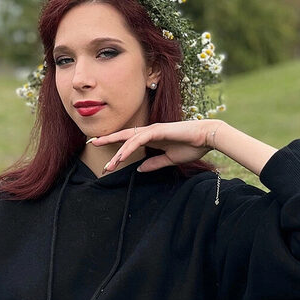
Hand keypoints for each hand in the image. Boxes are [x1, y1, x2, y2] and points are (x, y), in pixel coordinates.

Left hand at [92, 119, 222, 172]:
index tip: (107, 157)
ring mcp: (153, 130)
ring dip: (117, 152)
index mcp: (152, 137)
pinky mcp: (157, 131)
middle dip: (108, 140)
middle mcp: (150, 132)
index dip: (117, 146)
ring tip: (108, 165)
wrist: (207, 137)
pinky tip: (121, 157)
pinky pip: (138, 140)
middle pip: (124, 136)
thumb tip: (140, 169)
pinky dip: (128, 148)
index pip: (130, 141)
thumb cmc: (191, 147)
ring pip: (128, 140)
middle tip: (92, 143)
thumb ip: (154, 163)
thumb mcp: (169, 160)